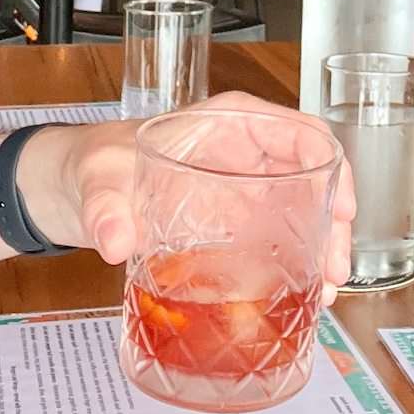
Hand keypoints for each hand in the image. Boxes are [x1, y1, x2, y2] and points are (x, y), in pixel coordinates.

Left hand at [27, 92, 356, 303]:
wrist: (73, 188)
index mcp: (227, 121)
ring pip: (303, 206)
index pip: (300, 131)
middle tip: (335, 269)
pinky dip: (295, 259)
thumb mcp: (100, 179)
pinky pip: (278, 231)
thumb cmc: (94, 162)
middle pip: (312, 175)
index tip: (341, 208)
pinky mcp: (232, 218)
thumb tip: (117, 239)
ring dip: (321, 245)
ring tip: (324, 291)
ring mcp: (242, 184)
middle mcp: (244, 149)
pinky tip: (298, 292)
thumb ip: (105, 207)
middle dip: (335, 221)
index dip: (332, 166)